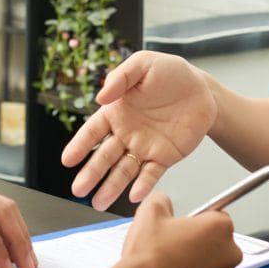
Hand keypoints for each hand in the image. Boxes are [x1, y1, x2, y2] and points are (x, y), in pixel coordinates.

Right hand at [60, 51, 218, 209]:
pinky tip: (135, 195)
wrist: (201, 88)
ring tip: (99, 203)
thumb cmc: (169, 72)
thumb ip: (121, 78)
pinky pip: (151, 173)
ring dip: (111, 186)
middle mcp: (126, 133)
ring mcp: (144, 146)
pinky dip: (143, 185)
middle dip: (91, 173)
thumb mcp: (143, 64)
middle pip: (104, 156)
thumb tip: (100, 97)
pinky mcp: (164, 156)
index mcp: (116, 112)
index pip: (93, 132)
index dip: (79, 146)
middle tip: (78, 190)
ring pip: (124, 170)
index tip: (67, 160)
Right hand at [114, 193, 241, 267]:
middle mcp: (228, 255)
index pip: (218, 217)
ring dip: (198, 266)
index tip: (187, 227)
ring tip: (171, 266)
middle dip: (200, 244)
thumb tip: (163, 202)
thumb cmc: (147, 258)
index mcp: (219, 229)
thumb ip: (163, 200)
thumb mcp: (149, 211)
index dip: (198, 221)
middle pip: (218, 243)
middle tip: (175, 246)